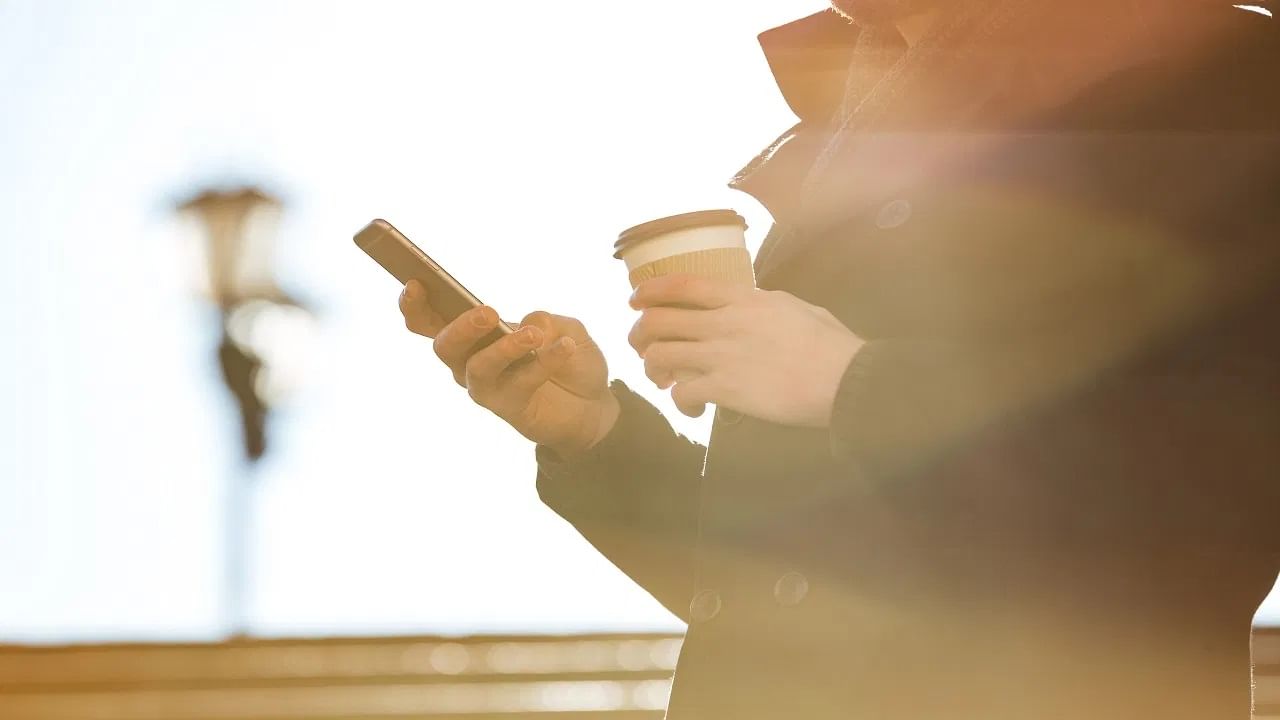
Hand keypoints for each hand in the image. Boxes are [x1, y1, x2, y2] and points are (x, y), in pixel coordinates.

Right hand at [399, 280, 618, 457]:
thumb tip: (531, 324)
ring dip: (504, 348)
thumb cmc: (568, 359)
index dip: (414, 306)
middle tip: (488, 312)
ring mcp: (488, 387)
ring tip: (534, 336)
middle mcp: (470, 361)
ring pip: (478, 368)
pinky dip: (543, 362)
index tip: (414, 284)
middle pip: (444, 346)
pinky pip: (519, 383)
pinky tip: (565, 348)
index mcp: (473, 334)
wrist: (594, 402)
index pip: (429, 322)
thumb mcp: (566, 328)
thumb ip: (548, 320)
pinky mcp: (509, 408)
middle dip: (461, 327)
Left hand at [628, 274, 863, 425]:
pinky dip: (680, 403)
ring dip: (653, 371)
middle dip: (640, 335)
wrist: (846, 379)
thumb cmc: (832, 346)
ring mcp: (723, 355)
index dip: (652, 291)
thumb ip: (766, 304)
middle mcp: (726, 323)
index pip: (684, 285)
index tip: (636, 299)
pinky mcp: (726, 389)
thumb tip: (756, 302)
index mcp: (745, 300)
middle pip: (659, 321)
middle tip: (641, 348)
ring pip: (659, 356)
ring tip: (663, 382)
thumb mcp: (797, 308)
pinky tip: (692, 410)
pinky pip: (681, 393)